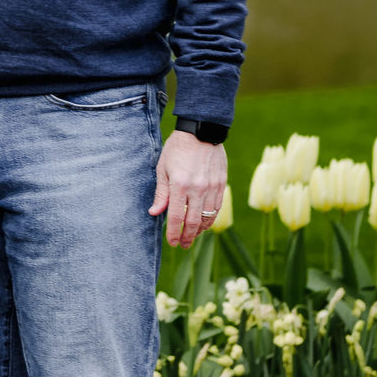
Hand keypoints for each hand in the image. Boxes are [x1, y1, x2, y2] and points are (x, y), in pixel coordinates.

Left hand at [149, 133, 226, 247]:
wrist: (201, 131)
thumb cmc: (177, 148)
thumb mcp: (163, 168)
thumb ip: (161, 193)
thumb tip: (154, 213)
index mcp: (179, 185)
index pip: (176, 217)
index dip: (173, 233)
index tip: (172, 243)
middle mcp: (197, 189)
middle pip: (193, 222)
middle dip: (187, 237)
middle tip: (182, 245)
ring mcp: (211, 187)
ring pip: (207, 218)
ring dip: (200, 231)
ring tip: (192, 236)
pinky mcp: (221, 184)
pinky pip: (217, 208)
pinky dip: (210, 219)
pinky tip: (204, 223)